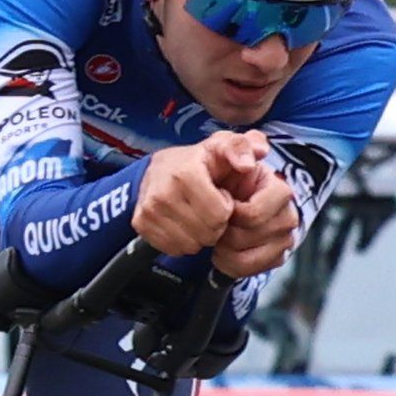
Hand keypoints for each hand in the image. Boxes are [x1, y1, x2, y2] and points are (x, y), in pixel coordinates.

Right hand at [131, 131, 268, 259]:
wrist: (159, 168)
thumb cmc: (199, 160)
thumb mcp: (223, 146)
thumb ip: (242, 147)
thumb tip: (254, 157)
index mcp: (185, 174)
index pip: (219, 215)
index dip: (225, 208)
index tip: (220, 195)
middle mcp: (162, 193)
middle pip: (206, 233)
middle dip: (215, 224)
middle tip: (209, 207)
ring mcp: (148, 211)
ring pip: (191, 245)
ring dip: (200, 234)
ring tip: (197, 214)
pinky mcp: (141, 225)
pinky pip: (174, 249)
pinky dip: (183, 241)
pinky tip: (183, 222)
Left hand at [211, 134, 299, 278]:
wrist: (211, 194)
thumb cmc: (219, 172)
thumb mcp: (223, 149)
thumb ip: (237, 146)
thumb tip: (252, 158)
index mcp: (278, 189)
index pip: (255, 214)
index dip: (233, 213)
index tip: (222, 203)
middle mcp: (288, 215)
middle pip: (250, 237)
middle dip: (226, 230)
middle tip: (217, 220)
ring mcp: (284, 239)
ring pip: (247, 257)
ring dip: (224, 248)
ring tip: (219, 234)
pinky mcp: (275, 258)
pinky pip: (247, 271)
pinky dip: (228, 263)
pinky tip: (222, 250)